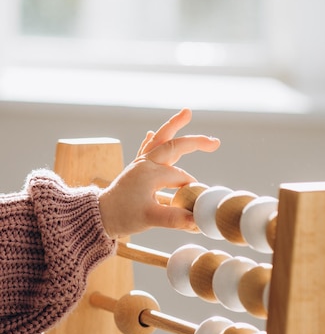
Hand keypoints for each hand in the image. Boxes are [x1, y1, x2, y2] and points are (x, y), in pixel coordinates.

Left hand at [98, 109, 219, 238]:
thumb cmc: (123, 216)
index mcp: (151, 173)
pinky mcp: (135, 168)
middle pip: (174, 146)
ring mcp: (140, 163)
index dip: (192, 190)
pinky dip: (153, 139)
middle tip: (215, 142)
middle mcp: (146, 163)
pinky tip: (153, 132)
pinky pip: (147, 148)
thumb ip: (175, 219)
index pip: (181, 178)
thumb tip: (196, 221)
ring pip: (161, 140)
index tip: (198, 204)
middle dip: (196, 142)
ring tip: (187, 112)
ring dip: (174, 126)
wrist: (99, 215)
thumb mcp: (150, 219)